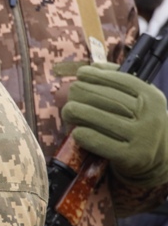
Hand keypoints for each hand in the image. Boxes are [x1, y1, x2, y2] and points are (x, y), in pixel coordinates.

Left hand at [62, 64, 167, 184]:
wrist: (156, 159)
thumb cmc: (138, 122)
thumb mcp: (139, 100)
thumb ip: (119, 81)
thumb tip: (92, 67)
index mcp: (152, 97)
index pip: (119, 80)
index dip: (96, 75)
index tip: (81, 74)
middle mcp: (150, 116)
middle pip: (103, 97)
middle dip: (80, 93)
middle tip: (70, 95)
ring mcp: (141, 137)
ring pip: (95, 117)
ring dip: (75, 112)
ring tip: (68, 112)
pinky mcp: (129, 156)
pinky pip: (95, 140)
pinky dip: (81, 133)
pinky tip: (77, 131)